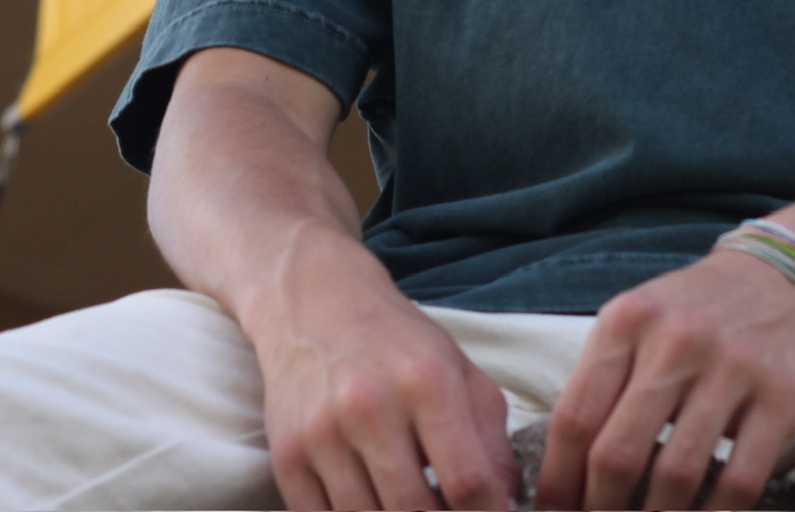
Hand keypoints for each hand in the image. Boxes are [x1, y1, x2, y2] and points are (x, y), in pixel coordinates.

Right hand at [249, 256, 518, 510]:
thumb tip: (507, 506)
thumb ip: (491, 440)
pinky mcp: (286, 456)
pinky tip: (372, 504)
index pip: (468, 481)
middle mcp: (369, 408)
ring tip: (412, 505)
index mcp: (426, 383)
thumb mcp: (459, 371)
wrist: (313, 303)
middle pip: (415, 511)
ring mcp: (321, 435)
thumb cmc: (398, 343)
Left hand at [535, 248, 794, 509]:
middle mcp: (675, 341)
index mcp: (627, 321)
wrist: (793, 274)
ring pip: (676, 475)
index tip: (552, 511)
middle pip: (616, 454)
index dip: (557, 479)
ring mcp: (732, 368)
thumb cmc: (700, 309)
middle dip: (599, 508)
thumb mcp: (640, 318)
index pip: (574, 418)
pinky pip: (739, 479)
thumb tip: (568, 464)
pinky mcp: (781, 396)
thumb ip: (605, 378)